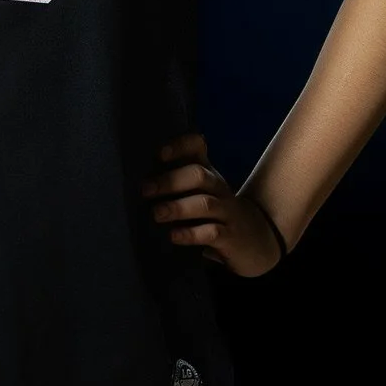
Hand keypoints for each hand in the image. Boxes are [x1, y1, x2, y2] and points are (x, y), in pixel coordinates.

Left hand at [139, 131, 284, 277]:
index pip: (197, 147)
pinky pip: (212, 232)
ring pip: (204, 203)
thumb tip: (131, 182)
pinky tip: (174, 236)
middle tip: (146, 190)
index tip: (159, 154)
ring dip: (178, 207)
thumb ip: (174, 184)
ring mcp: (226, 211)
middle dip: (170, 181)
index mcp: (208, 172)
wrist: (254, 239)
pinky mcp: (229, 236)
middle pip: (198, 175)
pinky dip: (191, 234)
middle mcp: (218, 187)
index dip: (180, 146)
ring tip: (156, 214)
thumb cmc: (214, 213)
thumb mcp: (199, 193)